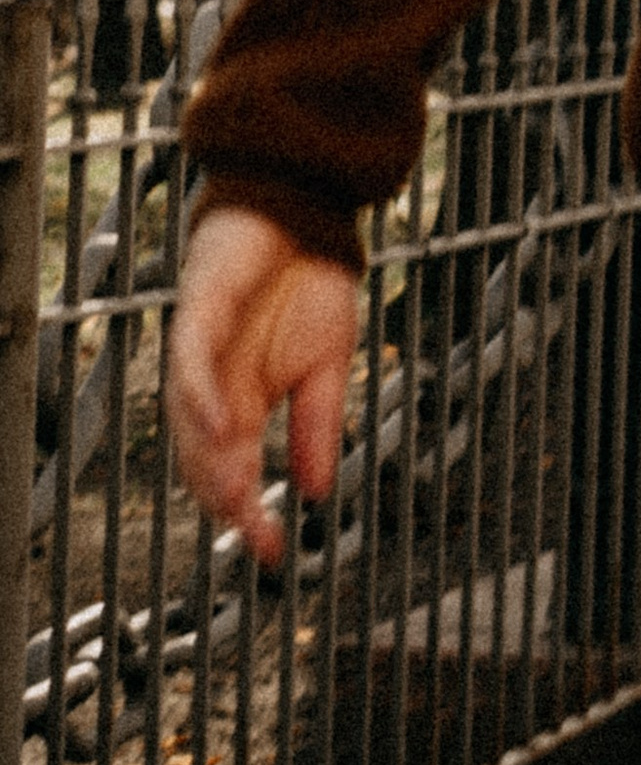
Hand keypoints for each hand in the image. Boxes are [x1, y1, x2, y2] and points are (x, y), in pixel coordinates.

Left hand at [167, 207, 359, 565]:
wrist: (307, 212)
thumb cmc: (309, 281)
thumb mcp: (330, 366)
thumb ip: (318, 426)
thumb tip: (315, 490)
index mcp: (241, 403)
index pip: (233, 474)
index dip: (248, 516)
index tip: (272, 552)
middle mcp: (212, 386)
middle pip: (200, 461)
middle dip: (226, 502)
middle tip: (254, 534)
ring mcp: (200, 352)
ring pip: (186, 423)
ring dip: (209, 462)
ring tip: (237, 496)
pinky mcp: (198, 313)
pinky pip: (189, 365)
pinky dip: (201, 400)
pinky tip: (222, 428)